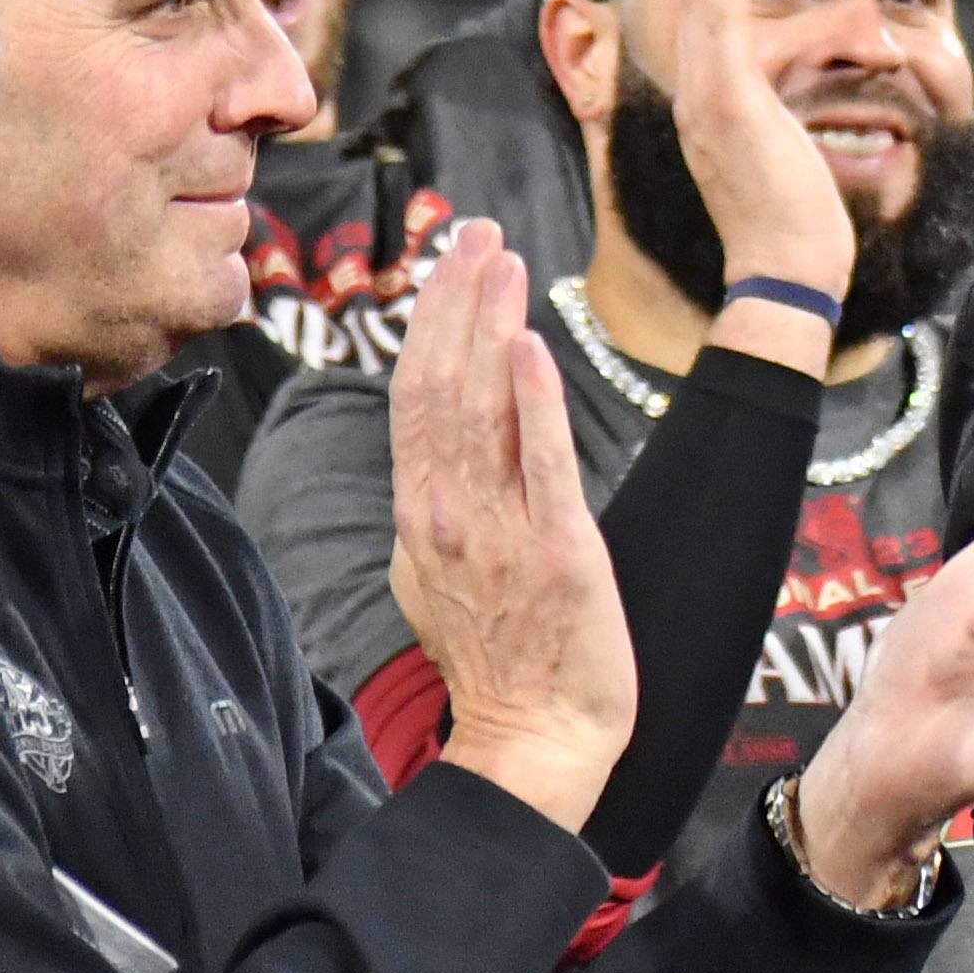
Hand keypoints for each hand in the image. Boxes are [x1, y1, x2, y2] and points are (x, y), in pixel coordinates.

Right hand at [384, 223, 637, 831]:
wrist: (534, 742)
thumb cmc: (503, 657)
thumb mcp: (442, 571)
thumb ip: (442, 503)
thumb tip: (443, 443)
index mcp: (421, 515)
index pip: (415, 397)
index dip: (433, 322)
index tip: (455, 260)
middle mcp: (447, 515)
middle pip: (439, 386)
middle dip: (457, 300)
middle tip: (481, 231)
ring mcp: (497, 532)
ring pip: (479, 409)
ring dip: (489, 326)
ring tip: (504, 258)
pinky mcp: (558, 551)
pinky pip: (540, 463)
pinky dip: (532, 401)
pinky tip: (529, 344)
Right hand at [666, 0, 860, 302]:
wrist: (788, 272)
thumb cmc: (794, 227)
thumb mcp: (782, 162)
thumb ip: (775, 132)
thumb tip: (791, 125)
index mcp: (711, 114)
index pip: (708, 34)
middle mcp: (698, 100)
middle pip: (697, 8)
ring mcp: (708, 98)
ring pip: (705, 2)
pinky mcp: (728, 99)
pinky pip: (720, 15)